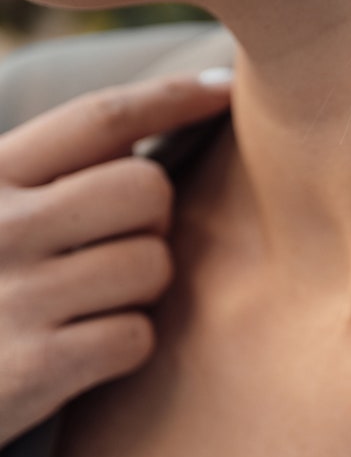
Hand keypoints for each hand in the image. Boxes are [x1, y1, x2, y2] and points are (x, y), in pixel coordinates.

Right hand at [0, 72, 230, 446]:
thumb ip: (53, 175)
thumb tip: (152, 137)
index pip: (100, 118)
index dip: (172, 98)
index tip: (223, 90)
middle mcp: (0, 226)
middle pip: (147, 189)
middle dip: (154, 219)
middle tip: (120, 244)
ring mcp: (15, 297)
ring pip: (153, 266)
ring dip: (142, 289)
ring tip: (94, 301)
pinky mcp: (35, 366)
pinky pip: (137, 337)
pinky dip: (126, 345)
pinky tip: (84, 347)